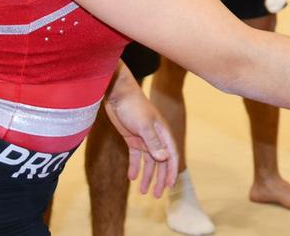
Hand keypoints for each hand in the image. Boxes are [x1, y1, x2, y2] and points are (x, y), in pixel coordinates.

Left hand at [103, 77, 177, 197]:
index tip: (170, 186)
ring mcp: (144, 138)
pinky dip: (135, 167)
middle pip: (161, 162)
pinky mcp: (132, 138)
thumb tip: (164, 159)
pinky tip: (132, 178)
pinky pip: (136, 156)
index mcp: (163, 133)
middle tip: (157, 195)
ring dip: (147, 176)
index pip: (171, 155)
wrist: (118, 95)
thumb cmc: (134, 107)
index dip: (172, 171)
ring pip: (148, 162)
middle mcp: (156, 137)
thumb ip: (153, 142)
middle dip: (160, 178)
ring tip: (143, 192)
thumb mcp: (144, 125)